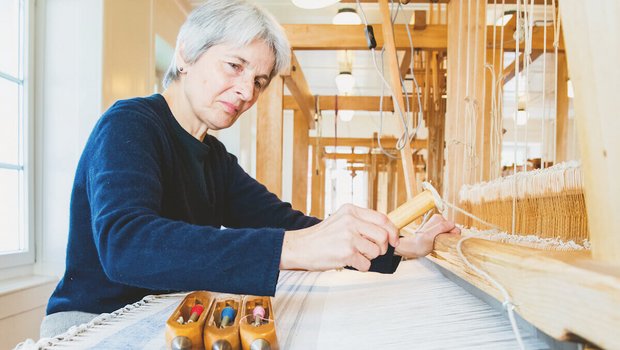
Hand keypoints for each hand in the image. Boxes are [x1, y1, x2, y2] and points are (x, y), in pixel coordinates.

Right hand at [280, 204, 399, 271]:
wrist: (300, 247)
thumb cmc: (322, 237)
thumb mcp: (341, 220)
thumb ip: (361, 222)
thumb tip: (387, 232)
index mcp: (351, 210)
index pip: (383, 218)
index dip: (393, 231)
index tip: (394, 241)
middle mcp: (351, 221)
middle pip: (383, 236)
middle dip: (381, 248)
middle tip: (370, 251)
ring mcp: (349, 237)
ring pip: (376, 251)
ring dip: (368, 257)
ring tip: (354, 254)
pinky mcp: (346, 253)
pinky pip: (366, 264)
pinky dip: (360, 267)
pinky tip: (348, 261)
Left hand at [395, 214, 459, 258]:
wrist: (414, 247)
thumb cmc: (420, 243)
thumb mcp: (429, 236)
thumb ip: (440, 228)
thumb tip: (452, 224)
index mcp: (439, 218)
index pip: (454, 227)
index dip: (450, 235)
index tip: (442, 240)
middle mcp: (440, 220)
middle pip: (453, 230)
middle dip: (448, 237)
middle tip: (438, 241)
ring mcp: (440, 225)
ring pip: (451, 234)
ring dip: (446, 240)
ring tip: (436, 242)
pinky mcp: (440, 231)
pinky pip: (448, 236)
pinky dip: (445, 241)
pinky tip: (437, 243)